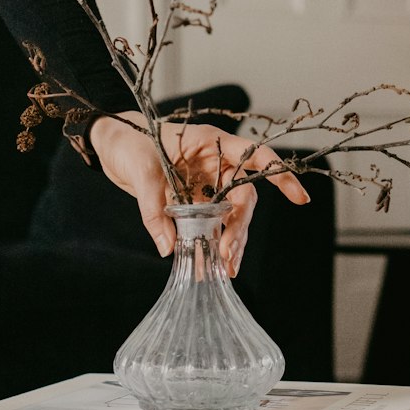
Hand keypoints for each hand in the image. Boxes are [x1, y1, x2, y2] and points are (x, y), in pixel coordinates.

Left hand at [88, 110, 309, 274]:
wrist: (110, 144)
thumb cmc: (128, 141)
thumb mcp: (140, 171)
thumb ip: (154, 208)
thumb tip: (168, 248)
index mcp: (211, 142)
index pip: (255, 156)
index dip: (279, 174)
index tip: (299, 198)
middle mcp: (216, 162)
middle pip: (243, 196)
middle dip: (240, 226)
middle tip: (229, 254)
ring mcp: (206, 182)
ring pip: (230, 214)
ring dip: (229, 240)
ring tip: (225, 269)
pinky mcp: (193, 199)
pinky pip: (210, 223)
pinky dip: (211, 243)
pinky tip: (212, 266)